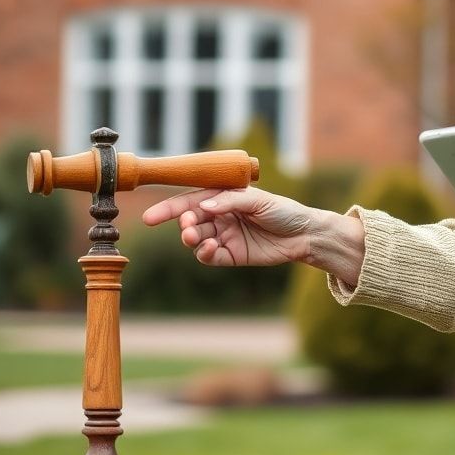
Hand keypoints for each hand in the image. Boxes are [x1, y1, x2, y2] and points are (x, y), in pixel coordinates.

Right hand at [142, 187, 314, 267]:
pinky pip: (210, 256)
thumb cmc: (283, 210)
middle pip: (191, 221)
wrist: (304, 234)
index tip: (150, 218)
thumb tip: (202, 206)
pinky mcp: (231, 255)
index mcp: (223, 199)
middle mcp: (220, 217)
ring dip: (192, 239)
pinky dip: (205, 253)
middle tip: (188, 227)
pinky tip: (209, 249)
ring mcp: (224, 236)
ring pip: (197, 240)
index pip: (190, 202)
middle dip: (184, 224)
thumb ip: (230, 202)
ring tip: (195, 238)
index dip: (169, 209)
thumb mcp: (258, 200)